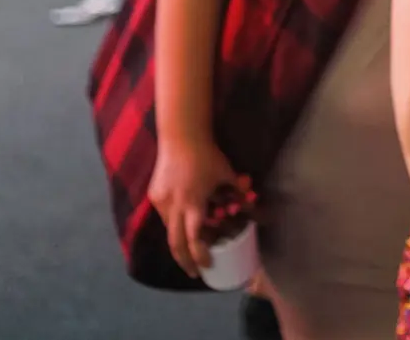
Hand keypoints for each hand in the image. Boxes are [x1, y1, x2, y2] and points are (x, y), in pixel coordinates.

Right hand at [147, 137, 245, 277]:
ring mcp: (161, 201)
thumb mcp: (226, 174)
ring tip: (190, 252)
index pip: (194, 238)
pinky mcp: (154, 195)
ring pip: (168, 231)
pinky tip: (182, 226)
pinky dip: (173, 226)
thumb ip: (238, 193)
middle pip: (175, 244)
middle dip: (184, 262)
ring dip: (178, 243)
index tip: (207, 265)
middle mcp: (174, 205)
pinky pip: (164, 217)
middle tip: (194, 273)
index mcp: (193, 202)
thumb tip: (255, 208)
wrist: (180, 136)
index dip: (200, 255)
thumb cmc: (207, 155)